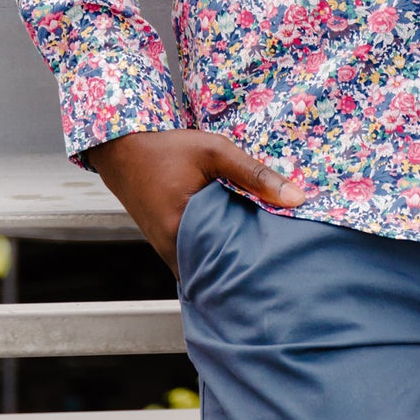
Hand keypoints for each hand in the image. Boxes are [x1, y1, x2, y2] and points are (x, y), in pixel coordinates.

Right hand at [87, 128, 306, 273]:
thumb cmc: (164, 148)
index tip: (281, 265)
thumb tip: (296, 198)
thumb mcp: (213, 151)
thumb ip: (254, 173)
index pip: (230, 266)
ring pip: (208, 265)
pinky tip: (234, 239)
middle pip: (220, 271)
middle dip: (247, 268)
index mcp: (183, 233)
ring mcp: (169, 252)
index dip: (257, 267)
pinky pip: (197, 257)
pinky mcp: (168, 246)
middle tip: (277, 264)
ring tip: (261, 253)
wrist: (123, 149)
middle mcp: (173, 251)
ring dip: (230, 259)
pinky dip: (215, 251)